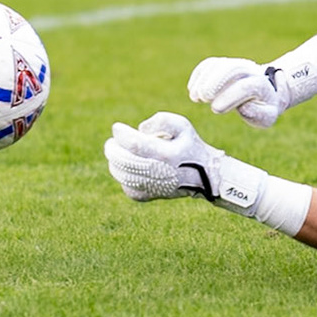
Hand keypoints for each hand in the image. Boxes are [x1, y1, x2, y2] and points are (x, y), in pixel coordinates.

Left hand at [105, 111, 233, 202]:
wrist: (205, 176)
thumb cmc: (190, 146)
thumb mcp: (182, 125)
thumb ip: (161, 120)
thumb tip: (140, 129)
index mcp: (166, 154)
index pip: (134, 144)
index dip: (121, 134)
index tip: (117, 127)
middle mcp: (158, 172)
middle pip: (123, 161)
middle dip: (113, 149)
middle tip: (112, 142)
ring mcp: (152, 187)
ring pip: (122, 175)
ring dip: (116, 162)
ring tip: (119, 153)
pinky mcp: (149, 196)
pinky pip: (127, 187)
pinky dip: (123, 176)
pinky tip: (130, 169)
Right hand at [189, 56, 285, 127]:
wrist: (265, 89)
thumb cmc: (263, 108)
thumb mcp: (266, 116)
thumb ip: (257, 114)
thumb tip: (242, 106)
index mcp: (262, 84)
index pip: (246, 86)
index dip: (229, 96)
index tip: (216, 109)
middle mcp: (250, 70)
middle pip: (233, 69)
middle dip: (215, 82)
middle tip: (204, 98)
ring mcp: (236, 64)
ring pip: (220, 64)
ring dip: (204, 79)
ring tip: (196, 97)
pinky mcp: (224, 63)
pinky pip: (210, 63)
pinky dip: (199, 74)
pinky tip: (192, 89)